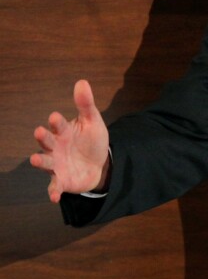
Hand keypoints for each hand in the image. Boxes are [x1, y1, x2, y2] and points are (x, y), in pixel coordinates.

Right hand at [30, 80, 110, 202]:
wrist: (99, 164)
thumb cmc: (91, 141)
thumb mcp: (93, 122)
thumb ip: (86, 105)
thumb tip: (82, 82)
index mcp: (64, 132)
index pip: (58, 125)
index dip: (57, 121)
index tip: (55, 117)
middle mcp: (56, 148)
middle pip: (47, 142)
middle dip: (44, 137)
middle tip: (40, 131)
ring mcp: (56, 165)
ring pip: (46, 163)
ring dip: (41, 161)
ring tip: (36, 159)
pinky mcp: (61, 180)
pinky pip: (55, 187)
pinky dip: (53, 192)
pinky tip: (54, 197)